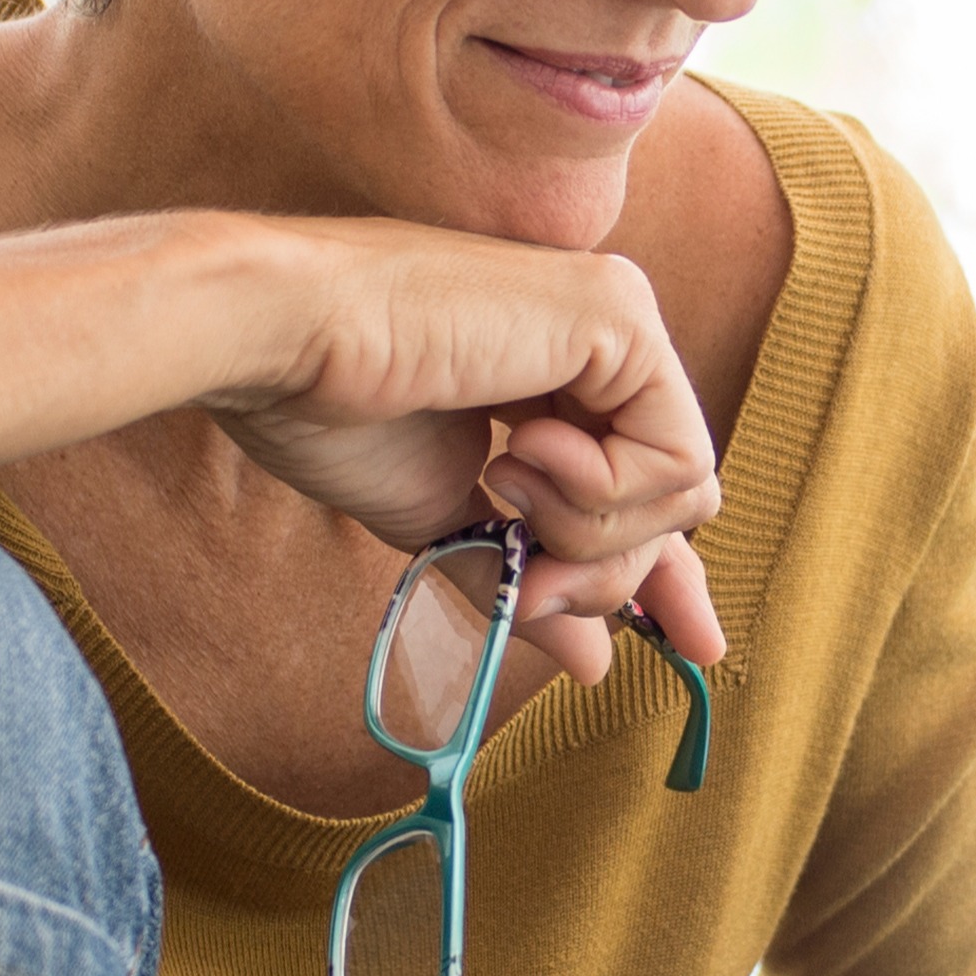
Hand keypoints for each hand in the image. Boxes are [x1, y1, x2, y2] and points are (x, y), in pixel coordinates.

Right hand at [197, 217, 729, 684]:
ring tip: (502, 488)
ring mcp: (617, 318)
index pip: (648, 483)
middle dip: (606, 572)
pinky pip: (675, 456)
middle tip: (530, 586)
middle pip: (672, 502)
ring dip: (591, 530)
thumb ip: (525, 575)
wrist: (282, 343)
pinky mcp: (621, 315)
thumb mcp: (448, 522)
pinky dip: (601, 489)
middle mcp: (601, 338)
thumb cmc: (332, 414)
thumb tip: (595, 660)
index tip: (693, 645)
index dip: (670, 569)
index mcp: (557, 376)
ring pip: (683, 486)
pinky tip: (519, 454)